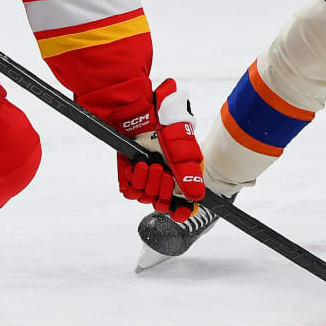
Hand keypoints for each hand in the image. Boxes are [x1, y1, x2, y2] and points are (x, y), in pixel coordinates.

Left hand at [116, 79, 206, 220]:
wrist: (141, 113)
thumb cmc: (166, 127)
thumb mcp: (182, 150)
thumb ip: (189, 174)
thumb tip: (196, 197)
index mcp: (180, 177)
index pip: (181, 206)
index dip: (181, 212)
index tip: (180, 211)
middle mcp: (164, 181)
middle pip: (162, 204)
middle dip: (162, 189)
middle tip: (162, 170)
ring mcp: (146, 179)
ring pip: (146, 198)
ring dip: (147, 182)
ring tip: (149, 163)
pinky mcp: (129, 176)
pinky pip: (130, 191)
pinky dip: (134, 179)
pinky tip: (137, 165)